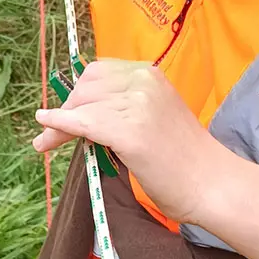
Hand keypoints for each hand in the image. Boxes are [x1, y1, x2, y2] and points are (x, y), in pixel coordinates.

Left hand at [33, 59, 219, 225]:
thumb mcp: (154, 116)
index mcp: (150, 73)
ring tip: (46, 142)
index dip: (77, 94)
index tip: (62, 112)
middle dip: (66, 108)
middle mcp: (143, 80)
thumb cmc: (185, 158)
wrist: (213, 184)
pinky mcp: (130, 131)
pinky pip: (84, 124)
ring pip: (82, 107)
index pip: (98, 74)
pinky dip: (60, 126)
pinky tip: (45, 131)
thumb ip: (124, 106)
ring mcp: (137, 104)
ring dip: (59, 124)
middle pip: (86, 87)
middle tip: (51, 133)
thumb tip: (81, 113)